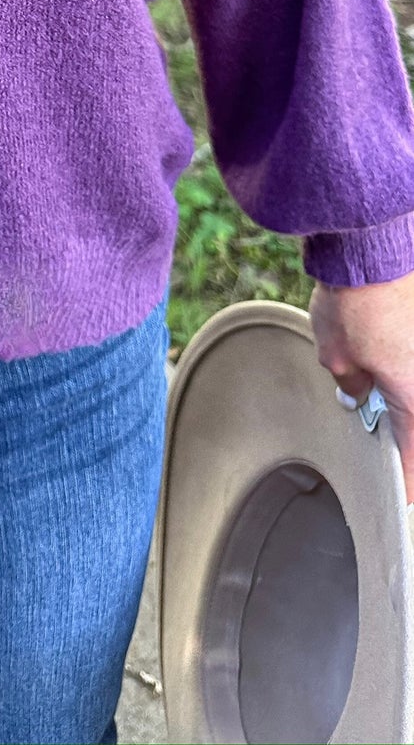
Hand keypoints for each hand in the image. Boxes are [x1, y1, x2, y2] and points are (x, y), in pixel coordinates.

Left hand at [309, 269, 413, 502]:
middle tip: (388, 449)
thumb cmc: (357, 300)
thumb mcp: (337, 355)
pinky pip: (412, 364)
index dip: (405, 484)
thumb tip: (360, 390)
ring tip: (377, 396)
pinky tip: (382, 360)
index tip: (400, 502)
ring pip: (413, 390)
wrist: (373, 243)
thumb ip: (352, 384)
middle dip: (404, 433)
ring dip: (402, 398)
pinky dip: (403, 370)